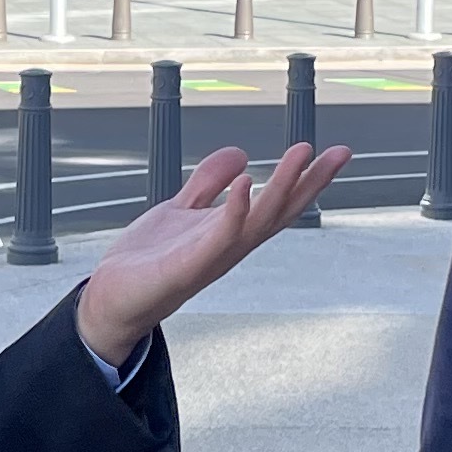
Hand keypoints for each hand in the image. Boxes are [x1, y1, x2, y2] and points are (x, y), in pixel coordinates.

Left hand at [72, 142, 350, 366]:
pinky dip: (236, 211)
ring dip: (282, 187)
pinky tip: (246, 183)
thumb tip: (240, 154)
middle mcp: (230, 246)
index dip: (307, 179)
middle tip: (340, 153)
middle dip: (310, 183)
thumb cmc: (148, 260)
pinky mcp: (186, 266)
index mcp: (231, 232)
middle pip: (280, 212)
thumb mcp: (181, 210)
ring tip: (302, 153)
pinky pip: (218, 237)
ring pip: (257, 221)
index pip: (278, 203)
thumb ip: (208, 183)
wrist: (111, 299)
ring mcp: (212, 257)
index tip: (336, 152)